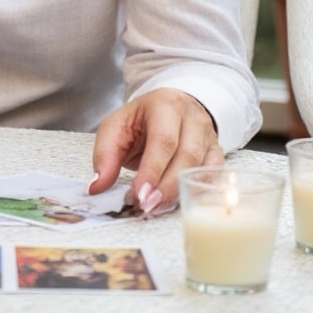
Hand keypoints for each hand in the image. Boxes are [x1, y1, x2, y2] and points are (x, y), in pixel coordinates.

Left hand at [88, 88, 222, 214]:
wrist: (167, 108)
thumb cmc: (140, 120)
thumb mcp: (115, 127)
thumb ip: (105, 155)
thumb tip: (97, 187)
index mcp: (165, 104)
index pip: (164, 140)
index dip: (152, 170)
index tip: (139, 195)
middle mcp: (192, 117)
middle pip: (187, 155)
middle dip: (166, 186)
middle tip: (147, 206)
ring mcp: (208, 134)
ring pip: (203, 167)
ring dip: (180, 192)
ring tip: (157, 208)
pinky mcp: (216, 151)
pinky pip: (213, 175)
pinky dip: (198, 192)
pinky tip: (178, 203)